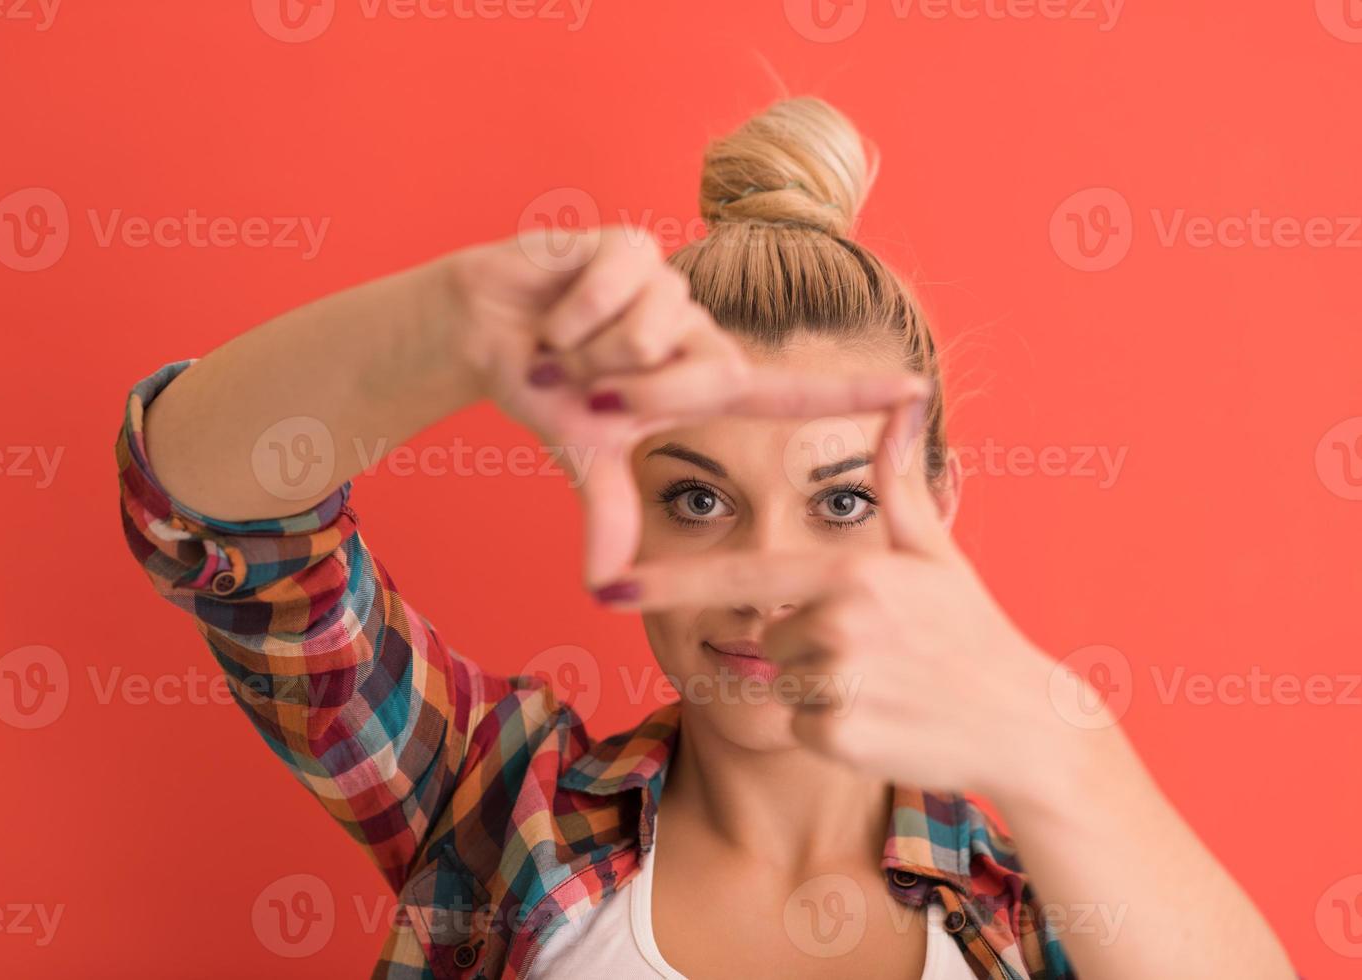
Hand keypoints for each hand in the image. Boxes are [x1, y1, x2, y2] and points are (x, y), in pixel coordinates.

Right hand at [443, 226, 929, 585]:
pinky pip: (615, 290)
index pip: (788, 394)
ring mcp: (671, 285)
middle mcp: (698, 332)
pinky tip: (554, 311)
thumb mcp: (585, 459)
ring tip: (565, 346)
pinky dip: (571, 313)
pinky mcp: (634, 245)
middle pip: (701, 380)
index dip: (850, 397)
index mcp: (701, 382)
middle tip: (578, 391)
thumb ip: (609, 515)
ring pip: (651, 334)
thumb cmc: (548, 389)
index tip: (917, 392)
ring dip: (589, 353)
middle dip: (629, 398)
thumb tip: (604, 591)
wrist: (487, 332)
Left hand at [604, 400, 1095, 805]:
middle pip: (767, 633)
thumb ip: (898, 482)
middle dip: (805, 644)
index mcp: (850, 572)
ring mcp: (835, 682)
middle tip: (877, 654)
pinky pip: (799, 726)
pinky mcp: (836, 737)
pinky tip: (885, 722)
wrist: (1024, 725)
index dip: (670, 581)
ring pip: (781, 681)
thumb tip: (902, 402)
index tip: (607, 584)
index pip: (740, 575)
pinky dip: (831, 729)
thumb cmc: (974, 634)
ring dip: (818, 686)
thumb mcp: (936, 554)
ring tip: (886, 685)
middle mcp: (835, 623)